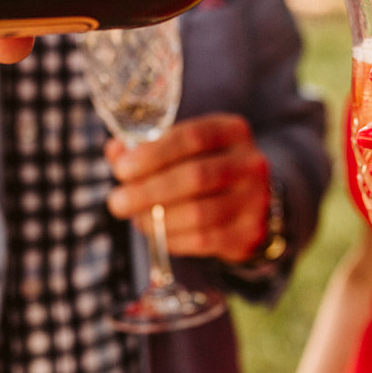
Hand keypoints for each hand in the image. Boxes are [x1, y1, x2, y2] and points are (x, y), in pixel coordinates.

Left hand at [105, 113, 271, 262]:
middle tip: (117, 202)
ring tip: (136, 220)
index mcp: (232, 131)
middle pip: (195, 176)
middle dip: (148, 191)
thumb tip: (116, 151)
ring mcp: (255, 199)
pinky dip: (174, 239)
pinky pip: (204, 240)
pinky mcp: (249, 232)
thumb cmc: (207, 170)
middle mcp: (251, 163)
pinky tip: (159, 234)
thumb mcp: (183, 150)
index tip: (121, 170)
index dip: (153, 153)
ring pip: (198, 213)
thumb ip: (148, 148)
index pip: (192, 136)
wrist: (252, 206)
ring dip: (158, 219)